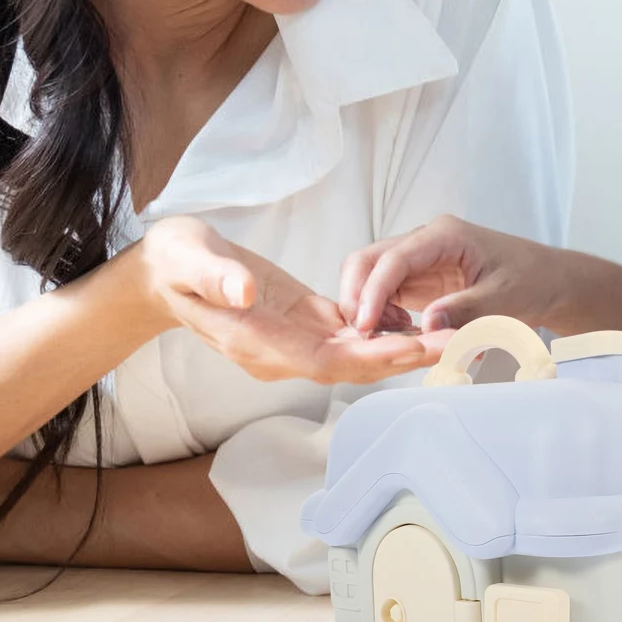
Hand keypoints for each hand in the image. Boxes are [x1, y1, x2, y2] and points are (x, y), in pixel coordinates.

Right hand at [134, 215, 446, 383]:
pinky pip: (350, 332)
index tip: (410, 350)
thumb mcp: (190, 259)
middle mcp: (282, 351)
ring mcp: (294, 339)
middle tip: (454, 343)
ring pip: (358, 351)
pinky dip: (384, 330)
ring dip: (403, 346)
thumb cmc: (175, 261)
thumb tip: (245, 293)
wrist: (166, 268)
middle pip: (353, 363)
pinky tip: (419, 321)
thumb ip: (217, 279)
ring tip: (453, 334)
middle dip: (403, 356)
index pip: (324, 359)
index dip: (369, 357)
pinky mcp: (303, 320)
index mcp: (258, 341)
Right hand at [340, 215, 570, 335]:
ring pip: (373, 276)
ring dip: (367, 306)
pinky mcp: (420, 280)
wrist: (549, 281)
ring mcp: (420, 260)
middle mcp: (426, 242)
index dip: (374, 291)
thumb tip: (429, 324)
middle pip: (372, 260)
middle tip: (359, 334)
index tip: (364, 323)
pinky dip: (380, 313)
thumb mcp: (504, 299)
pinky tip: (391, 334)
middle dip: (357, 294)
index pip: (395, 258)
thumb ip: (466, 310)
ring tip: (378, 338)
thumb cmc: (532, 280)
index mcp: (445, 235)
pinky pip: (386, 293)